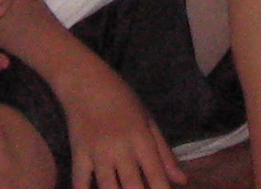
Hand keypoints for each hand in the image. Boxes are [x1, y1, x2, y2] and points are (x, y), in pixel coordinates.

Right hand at [54, 67, 188, 188]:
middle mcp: (121, 148)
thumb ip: (164, 152)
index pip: (156, 175)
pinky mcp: (78, 154)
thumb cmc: (121, 98)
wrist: (85, 81)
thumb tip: (182, 180)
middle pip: (133, 188)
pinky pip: (80, 183)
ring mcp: (98, 153)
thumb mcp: (147, 119)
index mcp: (141, 138)